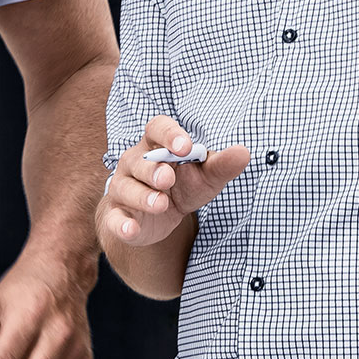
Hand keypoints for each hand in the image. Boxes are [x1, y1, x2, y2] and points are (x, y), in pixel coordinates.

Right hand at [98, 117, 249, 249]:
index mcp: (156, 145)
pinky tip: (131, 229)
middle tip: (168, 178)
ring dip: (142, 196)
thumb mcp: (205, 177)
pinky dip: (121, 224)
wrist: (159, 218)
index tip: (185, 146)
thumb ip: (221, 165)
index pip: (157, 128)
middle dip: (153, 169)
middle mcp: (134, 163)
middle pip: (138, 160)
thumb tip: (244, 153)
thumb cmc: (182, 186)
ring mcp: (122, 188)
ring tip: (161, 204)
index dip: (169, 134)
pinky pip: (114, 218)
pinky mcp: (117, 215)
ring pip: (126, 189)